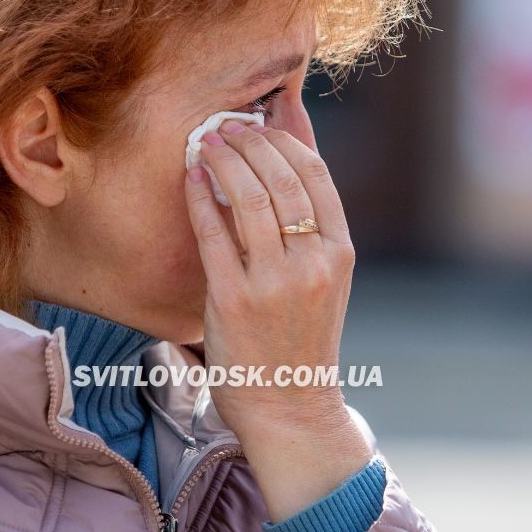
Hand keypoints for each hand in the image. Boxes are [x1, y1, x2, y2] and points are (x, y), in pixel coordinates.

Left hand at [184, 119, 372, 520]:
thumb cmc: (302, 337)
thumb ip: (308, 221)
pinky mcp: (234, 299)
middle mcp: (313, 262)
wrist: (291, 407)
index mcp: (340, 252)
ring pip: (247, 197)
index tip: (258, 123)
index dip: (284, 138)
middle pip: (280, 177)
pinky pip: (212, 232)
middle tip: (223, 125)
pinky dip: (200, 198)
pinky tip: (190, 179)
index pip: (316, 174)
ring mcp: (274, 281)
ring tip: (206, 143)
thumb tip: (291, 153)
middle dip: (248, 141)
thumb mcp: (324, 276)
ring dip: (222, 159)